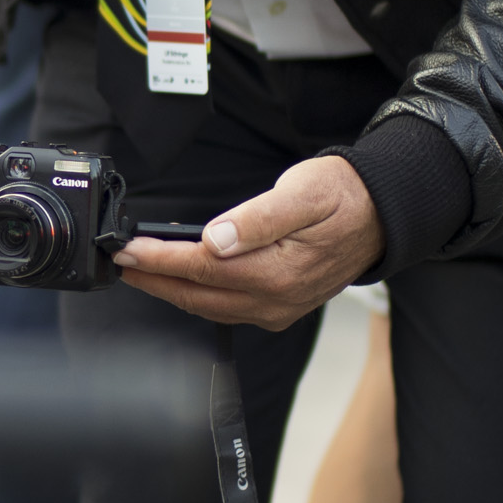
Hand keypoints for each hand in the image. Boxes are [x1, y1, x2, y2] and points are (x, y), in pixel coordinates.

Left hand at [113, 155, 382, 330]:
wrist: (382, 214)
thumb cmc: (343, 196)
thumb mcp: (303, 192)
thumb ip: (258, 218)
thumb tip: (216, 238)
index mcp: (278, 272)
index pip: (202, 268)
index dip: (160, 259)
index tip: (128, 250)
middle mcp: (275, 300)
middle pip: (197, 295)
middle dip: (154, 280)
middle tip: (121, 263)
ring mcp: (278, 309)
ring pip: (209, 307)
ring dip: (171, 290)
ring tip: (141, 272)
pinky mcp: (280, 308)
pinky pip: (227, 309)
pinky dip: (198, 295)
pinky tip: (183, 281)